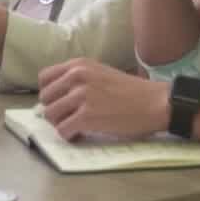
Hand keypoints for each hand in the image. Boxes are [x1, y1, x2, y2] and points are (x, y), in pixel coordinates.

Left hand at [37, 59, 169, 141]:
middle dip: (56, 111)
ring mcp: (81, 96)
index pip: (44, 78)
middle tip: (71, 117)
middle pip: (44, 99)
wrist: (155, 103)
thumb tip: (57, 98)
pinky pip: (62, 130)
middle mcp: (76, 77)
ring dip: (62, 124)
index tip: (61, 103)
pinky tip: (82, 134)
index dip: (50, 94)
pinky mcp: (86, 116)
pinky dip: (70, 136)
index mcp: (79, 65)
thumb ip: (78, 80)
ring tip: (78, 126)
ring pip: (50, 116)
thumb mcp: (101, 73)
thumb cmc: (132, 91)